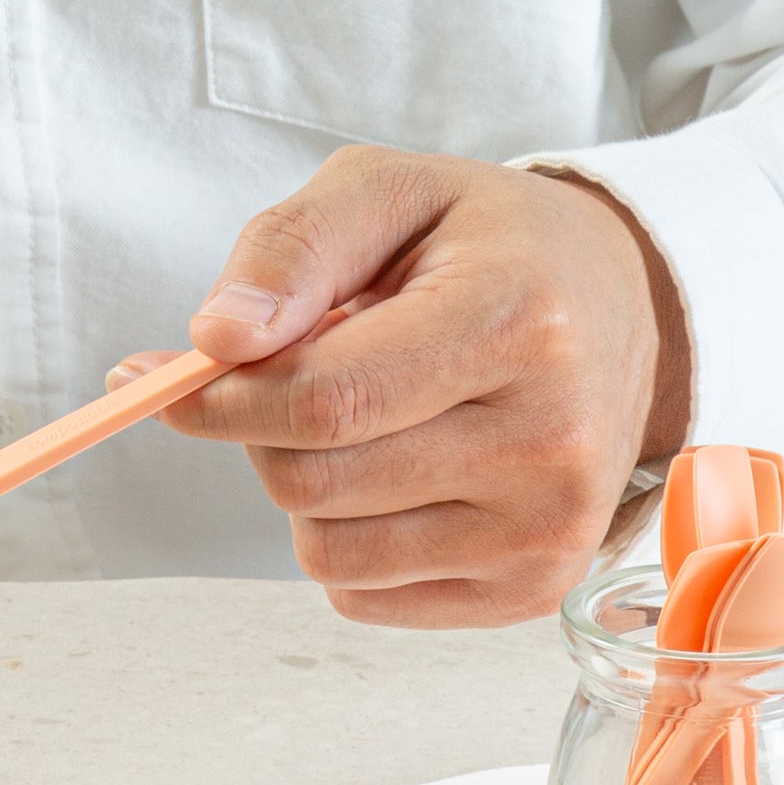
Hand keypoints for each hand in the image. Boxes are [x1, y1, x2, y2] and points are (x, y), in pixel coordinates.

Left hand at [113, 146, 688, 625]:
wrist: (616, 309)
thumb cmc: (487, 246)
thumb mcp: (388, 191)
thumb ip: (290, 249)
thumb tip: (215, 338)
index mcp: (521, 321)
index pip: (323, 399)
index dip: (221, 400)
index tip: (166, 382)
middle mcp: (552, 441)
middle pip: (313, 482)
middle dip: (264, 431)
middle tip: (298, 375)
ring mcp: (548, 531)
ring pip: (327, 550)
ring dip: (305, 487)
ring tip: (366, 418)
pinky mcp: (532, 590)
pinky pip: (361, 593)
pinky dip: (347, 536)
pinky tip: (399, 471)